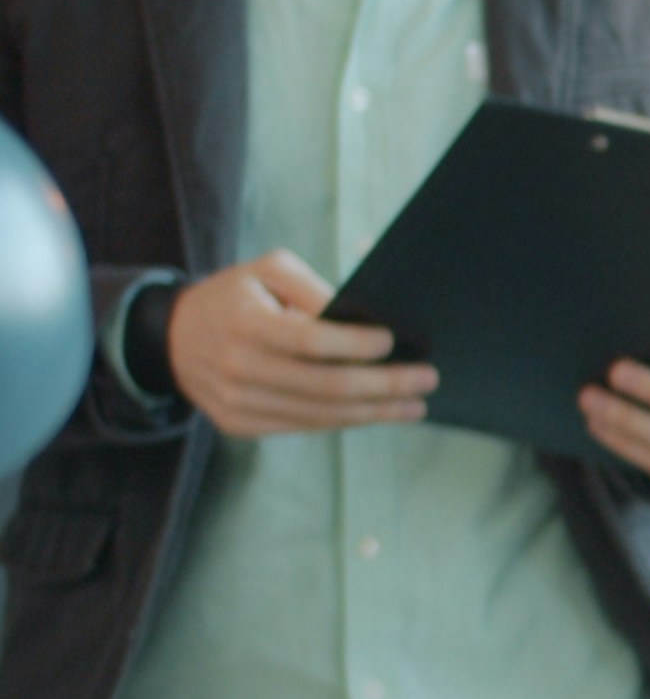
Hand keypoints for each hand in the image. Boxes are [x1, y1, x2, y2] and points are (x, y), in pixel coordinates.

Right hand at [164, 249, 436, 436]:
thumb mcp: (267, 272)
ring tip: (414, 404)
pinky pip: (304, 426)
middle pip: (325, 387)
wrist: (173, 338)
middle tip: (427, 379)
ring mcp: (236, 401)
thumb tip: (363, 320)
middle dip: (385, 386)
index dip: (356, 345)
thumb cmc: (235, 297)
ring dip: (376, 412)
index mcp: (243, 323)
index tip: (393, 342)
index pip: (311, 341)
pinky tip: (377, 412)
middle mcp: (236, 367)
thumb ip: (313, 289)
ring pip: (320, 414)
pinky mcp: (239, 424)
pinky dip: (346, 420)